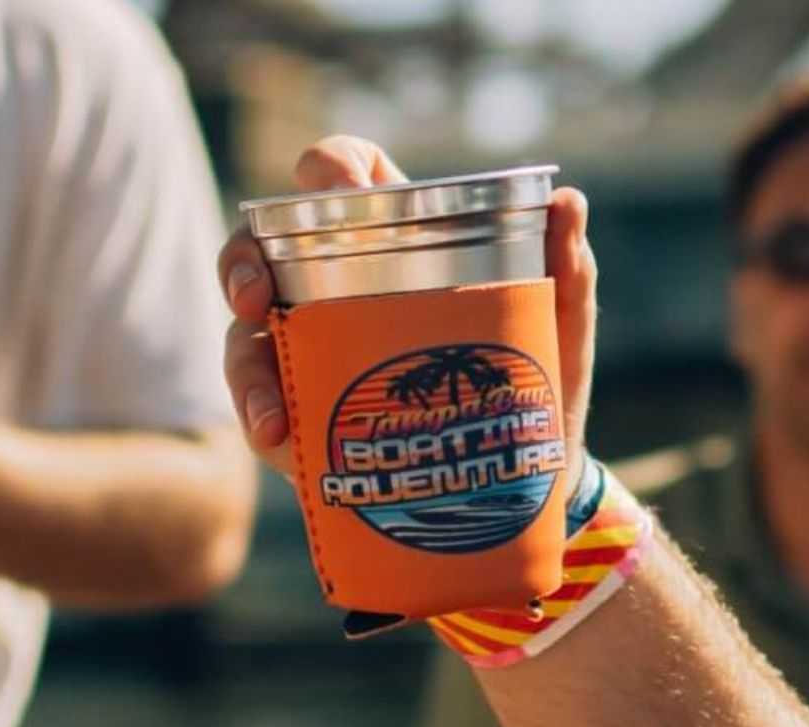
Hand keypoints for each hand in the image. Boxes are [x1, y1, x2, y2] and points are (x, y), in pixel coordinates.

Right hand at [216, 134, 598, 476]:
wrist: (530, 481)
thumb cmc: (539, 380)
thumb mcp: (558, 325)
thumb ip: (566, 267)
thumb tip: (567, 200)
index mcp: (393, 242)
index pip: (344, 179)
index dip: (328, 164)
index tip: (333, 183)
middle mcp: (334, 289)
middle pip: (261, 250)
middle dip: (241, 263)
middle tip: (255, 294)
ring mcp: (311, 352)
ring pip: (246, 336)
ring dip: (245, 364)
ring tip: (269, 405)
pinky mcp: (304, 416)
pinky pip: (263, 410)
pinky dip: (262, 419)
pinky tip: (279, 436)